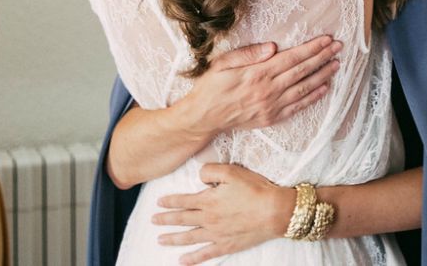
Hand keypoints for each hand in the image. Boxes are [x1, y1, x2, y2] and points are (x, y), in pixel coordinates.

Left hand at [153, 163, 294, 263]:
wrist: (273, 211)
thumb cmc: (254, 189)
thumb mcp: (232, 171)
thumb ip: (211, 171)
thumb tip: (199, 176)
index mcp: (209, 200)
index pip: (183, 201)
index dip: (170, 202)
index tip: (158, 203)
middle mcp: (209, 219)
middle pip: (182, 220)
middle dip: (166, 220)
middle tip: (153, 221)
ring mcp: (216, 234)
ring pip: (189, 238)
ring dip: (173, 239)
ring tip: (160, 239)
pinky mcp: (226, 245)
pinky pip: (205, 254)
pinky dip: (192, 259)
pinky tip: (182, 261)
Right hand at [185, 35, 341, 134]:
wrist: (203, 118)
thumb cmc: (210, 86)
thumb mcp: (222, 63)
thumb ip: (248, 54)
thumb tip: (273, 47)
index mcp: (257, 74)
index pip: (292, 58)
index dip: (312, 48)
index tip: (327, 39)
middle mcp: (268, 90)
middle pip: (302, 71)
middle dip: (323, 57)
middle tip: (339, 47)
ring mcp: (271, 106)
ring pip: (304, 88)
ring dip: (323, 76)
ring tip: (337, 65)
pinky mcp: (271, 118)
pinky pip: (297, 107)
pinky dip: (312, 97)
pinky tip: (323, 88)